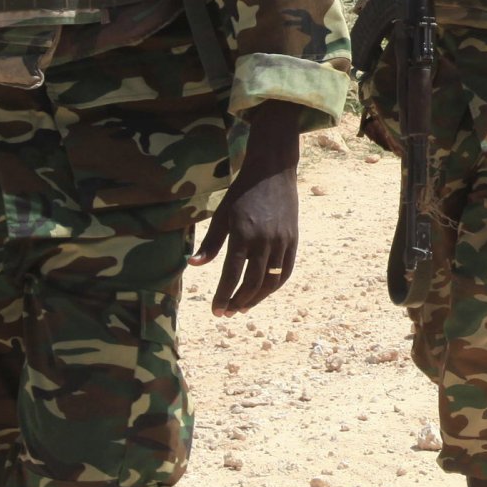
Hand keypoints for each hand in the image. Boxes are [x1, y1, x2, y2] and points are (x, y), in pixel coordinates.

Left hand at [192, 104, 301, 315]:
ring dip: (257, 298)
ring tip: (244, 307)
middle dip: (239, 301)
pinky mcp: (293, 240)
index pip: (232, 275)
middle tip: (227, 313)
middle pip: (253, 282)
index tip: (216, 311)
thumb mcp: (221, 215)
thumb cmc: (242, 192)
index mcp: (243, 235)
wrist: (273, 172)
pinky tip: (264, 292)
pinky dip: (275, 285)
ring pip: (271, 280)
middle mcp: (264, 241)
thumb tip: (193, 265)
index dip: (223, 295)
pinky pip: (286, 270)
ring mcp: (282, 241)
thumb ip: (210, 243)